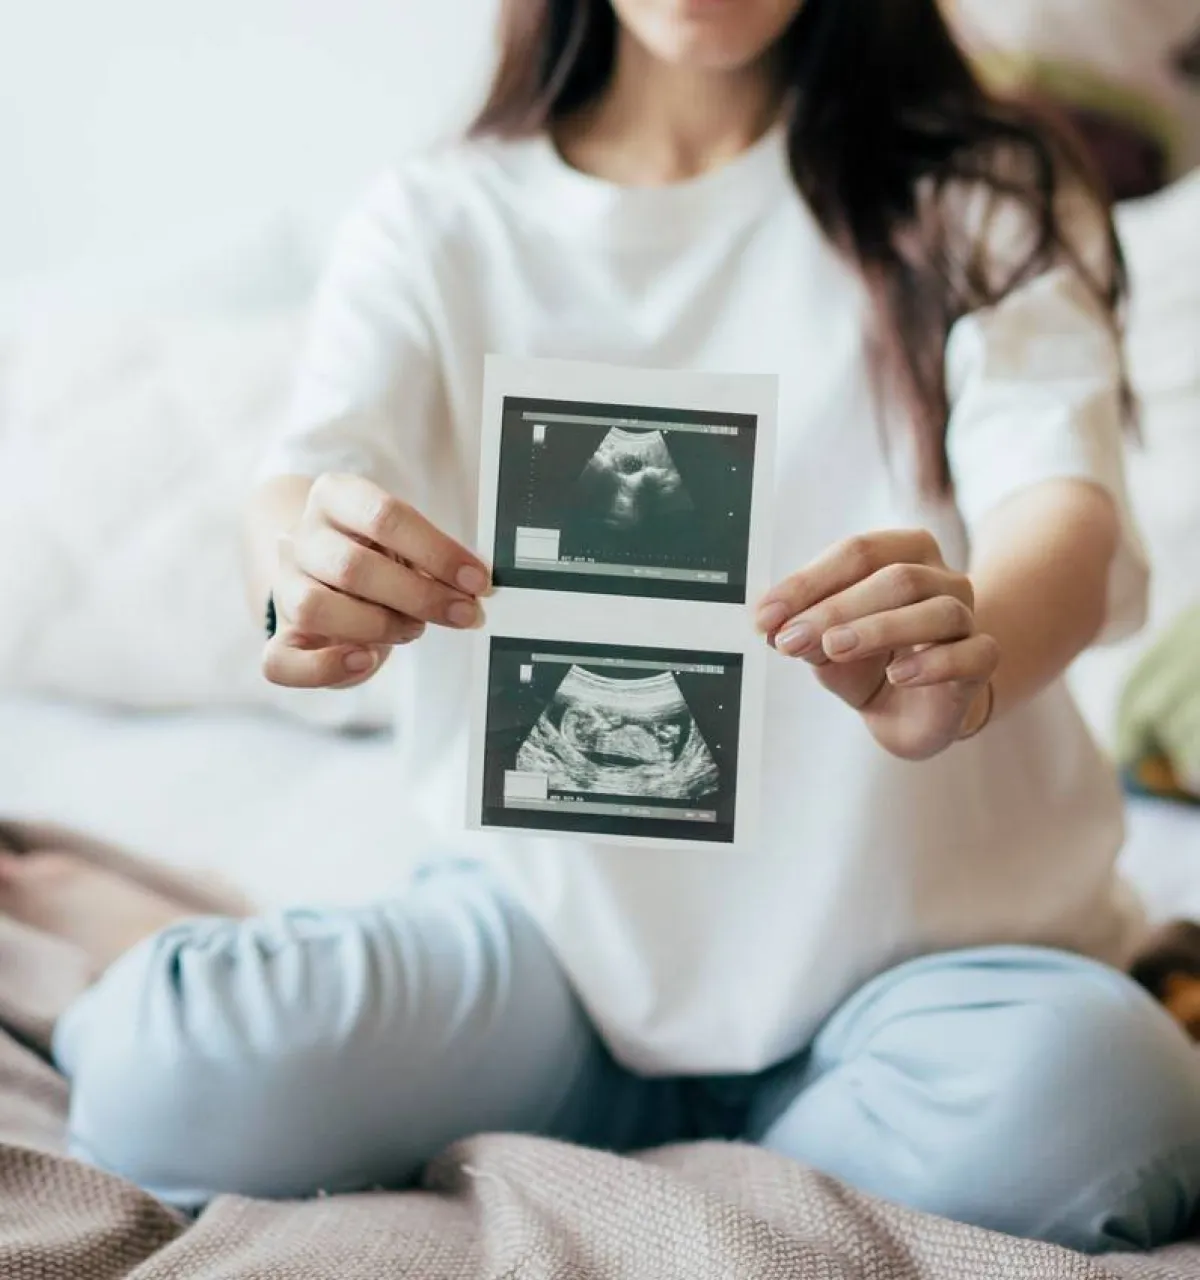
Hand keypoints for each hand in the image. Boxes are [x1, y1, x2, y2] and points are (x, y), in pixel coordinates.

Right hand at [263, 472, 489, 689]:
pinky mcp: (279, 634)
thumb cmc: (379, 555)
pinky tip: (365, 660)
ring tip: (414, 628)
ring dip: (378, 625)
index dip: (436, 552)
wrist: (329, 570)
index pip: (384, 515)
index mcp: (335, 497)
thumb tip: (475, 585)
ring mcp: (284, 585)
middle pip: (352, 567)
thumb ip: (433, 559)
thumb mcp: (405, 541)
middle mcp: (301, 537)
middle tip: (461, 613)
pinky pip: (280, 662)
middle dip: (419, 597)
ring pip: (314, 607)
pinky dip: (325, 668)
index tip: (477, 582)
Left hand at [756, 530, 999, 759]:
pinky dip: (933, 664)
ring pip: (936, 611)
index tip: (765, 616)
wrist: (907, 714)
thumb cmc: (867, 664)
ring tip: (834, 648)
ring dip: (878, 629)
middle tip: (790, 638)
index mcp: (902, 554)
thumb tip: (773, 626)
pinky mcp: (981, 661)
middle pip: (896, 578)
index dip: (808, 582)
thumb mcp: (825, 648)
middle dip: (835, 608)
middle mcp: (942, 578)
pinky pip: (972, 653)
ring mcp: (967, 617)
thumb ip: (804, 632)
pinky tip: (896, 677)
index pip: (857, 552)